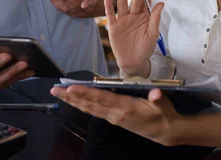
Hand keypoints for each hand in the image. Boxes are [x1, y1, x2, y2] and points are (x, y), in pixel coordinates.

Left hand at [46, 0, 118, 17]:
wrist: (101, 8)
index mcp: (94, 1)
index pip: (92, 2)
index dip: (89, 2)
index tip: (84, 4)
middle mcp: (85, 9)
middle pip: (73, 5)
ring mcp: (78, 12)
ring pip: (65, 8)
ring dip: (56, 0)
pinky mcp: (72, 12)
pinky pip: (62, 8)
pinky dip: (55, 2)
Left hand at [50, 85, 182, 145]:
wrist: (165, 131)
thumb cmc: (163, 114)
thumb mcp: (162, 104)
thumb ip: (158, 98)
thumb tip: (156, 94)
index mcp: (125, 108)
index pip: (101, 98)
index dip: (85, 93)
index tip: (70, 88)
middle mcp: (115, 114)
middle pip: (89, 104)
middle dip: (71, 97)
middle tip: (54, 90)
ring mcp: (112, 117)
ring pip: (89, 108)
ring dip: (73, 101)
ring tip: (59, 94)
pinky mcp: (113, 119)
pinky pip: (93, 111)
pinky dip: (82, 105)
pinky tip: (74, 101)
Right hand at [105, 0, 163, 75]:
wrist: (133, 61)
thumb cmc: (146, 48)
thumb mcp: (153, 34)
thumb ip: (155, 19)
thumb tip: (161, 4)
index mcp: (144, 16)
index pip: (146, 2)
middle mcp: (133, 15)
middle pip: (135, 2)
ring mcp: (123, 20)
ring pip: (123, 5)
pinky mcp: (113, 26)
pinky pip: (110, 13)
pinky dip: (108, 4)